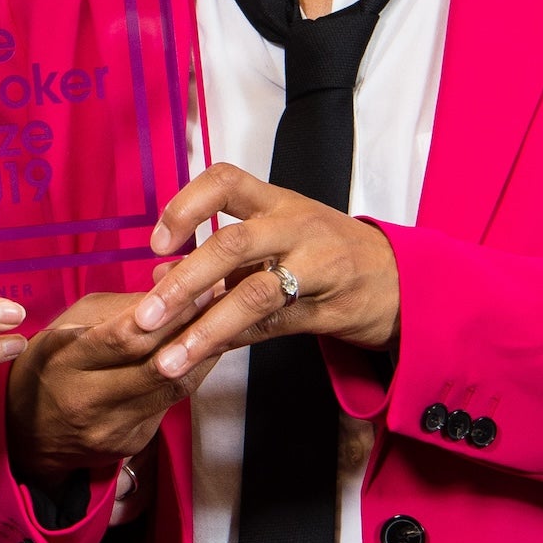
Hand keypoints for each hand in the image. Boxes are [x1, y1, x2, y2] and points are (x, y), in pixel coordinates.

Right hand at [5, 288, 222, 482]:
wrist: (29, 436)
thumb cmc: (50, 366)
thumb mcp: (67, 325)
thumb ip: (117, 309)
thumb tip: (169, 287)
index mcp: (65, 362)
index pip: (124, 339)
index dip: (167, 313)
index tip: (199, 286)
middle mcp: (89, 401)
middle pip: (155, 365)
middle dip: (195, 329)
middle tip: (224, 299)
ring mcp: (114, 428)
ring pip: (172, 387)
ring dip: (204, 352)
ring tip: (226, 321)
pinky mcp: (133, 443)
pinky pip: (171, 403)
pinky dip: (191, 374)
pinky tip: (206, 352)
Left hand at [134, 163, 399, 379]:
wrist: (397, 279)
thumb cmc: (325, 251)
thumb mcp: (276, 236)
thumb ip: (220, 258)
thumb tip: (158, 276)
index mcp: (276, 201)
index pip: (224, 181)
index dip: (184, 206)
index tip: (156, 243)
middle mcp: (295, 226)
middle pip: (233, 243)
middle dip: (184, 282)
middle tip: (145, 316)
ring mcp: (315, 267)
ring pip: (254, 293)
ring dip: (205, 328)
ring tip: (167, 360)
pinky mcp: (326, 308)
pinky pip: (272, 326)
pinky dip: (233, 342)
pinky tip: (203, 358)